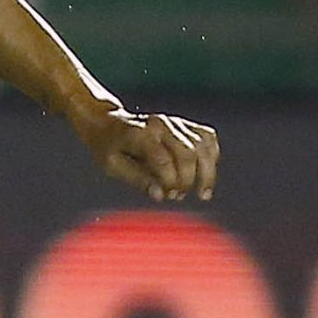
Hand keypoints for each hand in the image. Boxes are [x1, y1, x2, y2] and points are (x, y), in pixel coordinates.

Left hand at [76, 107, 220, 202]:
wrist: (107, 122)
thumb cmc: (107, 147)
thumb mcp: (111, 165)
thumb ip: (137, 179)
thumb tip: (160, 195)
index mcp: (140, 134)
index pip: (164, 160)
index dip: (170, 181)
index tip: (167, 195)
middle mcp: (160, 125)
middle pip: (187, 154)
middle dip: (188, 179)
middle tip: (178, 196)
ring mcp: (174, 122)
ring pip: (203, 146)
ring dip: (206, 172)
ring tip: (203, 193)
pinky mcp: (184, 124)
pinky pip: (207, 138)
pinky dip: (211, 157)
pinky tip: (206, 174)